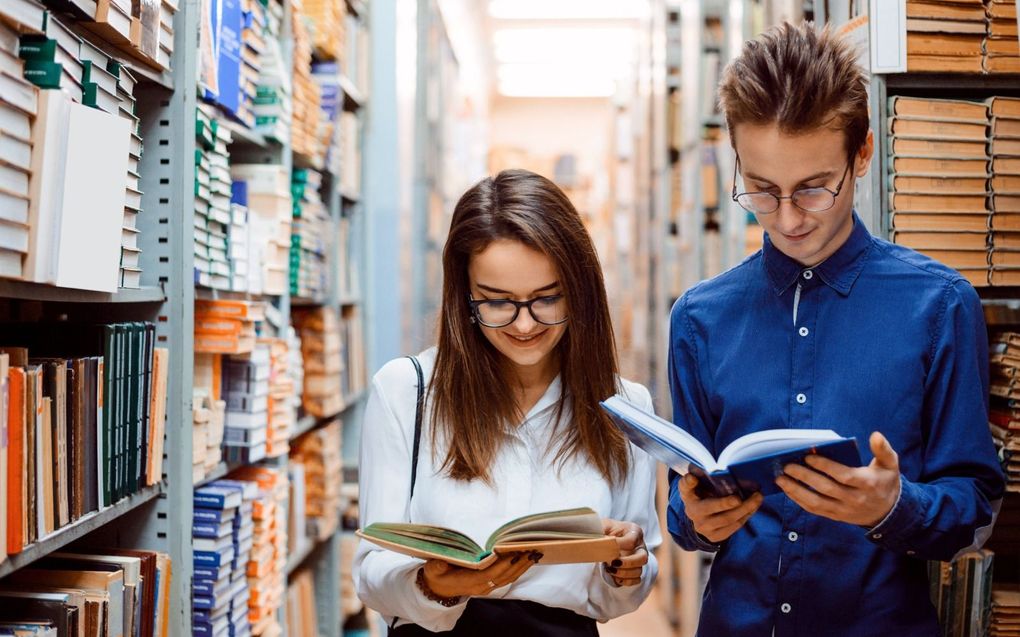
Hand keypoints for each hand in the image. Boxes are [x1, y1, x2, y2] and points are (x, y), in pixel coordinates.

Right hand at [421, 551, 540, 598]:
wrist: (439, 589)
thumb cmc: (438, 575)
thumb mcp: (433, 569)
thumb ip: (437, 566)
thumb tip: (441, 561)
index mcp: (469, 582)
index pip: (489, 574)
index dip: (501, 565)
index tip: (512, 554)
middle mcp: (482, 586)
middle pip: (504, 576)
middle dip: (518, 564)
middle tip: (531, 550)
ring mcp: (487, 587)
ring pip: (509, 578)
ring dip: (522, 567)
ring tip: (535, 553)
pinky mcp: (491, 584)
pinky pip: (508, 578)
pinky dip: (519, 569)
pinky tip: (527, 560)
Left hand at [602, 518, 647, 585]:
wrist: (603, 537)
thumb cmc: (604, 529)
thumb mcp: (602, 526)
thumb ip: (603, 531)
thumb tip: (606, 543)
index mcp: (634, 531)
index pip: (632, 541)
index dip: (618, 546)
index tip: (605, 546)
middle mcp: (640, 546)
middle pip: (643, 558)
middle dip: (628, 563)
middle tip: (613, 562)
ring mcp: (638, 559)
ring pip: (639, 571)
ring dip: (623, 573)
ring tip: (610, 569)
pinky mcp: (634, 570)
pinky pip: (636, 580)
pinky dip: (625, 581)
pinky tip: (614, 576)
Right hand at [678, 473, 762, 542]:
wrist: (699, 520)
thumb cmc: (701, 496)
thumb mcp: (697, 487)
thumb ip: (700, 479)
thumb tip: (704, 472)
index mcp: (688, 495)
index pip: (685, 487)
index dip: (688, 482)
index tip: (692, 478)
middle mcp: (693, 512)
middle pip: (711, 507)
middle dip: (729, 502)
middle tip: (745, 495)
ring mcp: (704, 527)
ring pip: (727, 519)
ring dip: (745, 509)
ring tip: (758, 498)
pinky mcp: (715, 537)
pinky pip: (733, 527)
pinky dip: (745, 517)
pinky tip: (753, 508)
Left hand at [776, 431, 900, 526]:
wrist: (889, 512)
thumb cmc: (885, 481)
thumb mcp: (890, 464)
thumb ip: (883, 449)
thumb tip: (876, 435)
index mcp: (867, 483)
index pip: (843, 475)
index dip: (825, 466)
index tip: (808, 456)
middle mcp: (855, 499)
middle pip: (826, 488)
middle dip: (804, 477)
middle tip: (786, 465)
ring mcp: (844, 510)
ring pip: (816, 502)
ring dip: (796, 491)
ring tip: (780, 478)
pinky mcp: (836, 516)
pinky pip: (814, 510)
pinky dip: (799, 500)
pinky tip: (787, 489)